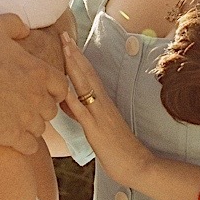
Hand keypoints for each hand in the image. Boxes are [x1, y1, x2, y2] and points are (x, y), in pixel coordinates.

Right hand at [0, 15, 68, 154]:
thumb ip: (15, 24)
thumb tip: (26, 29)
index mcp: (39, 71)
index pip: (61, 86)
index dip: (51, 89)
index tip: (38, 89)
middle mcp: (37, 96)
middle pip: (51, 109)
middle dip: (40, 108)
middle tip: (24, 106)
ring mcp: (26, 118)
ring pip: (40, 128)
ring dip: (30, 126)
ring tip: (15, 121)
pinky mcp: (12, 136)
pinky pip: (30, 146)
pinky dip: (23, 143)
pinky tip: (10, 136)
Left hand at [60, 33, 152, 188]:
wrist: (138, 166)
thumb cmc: (119, 150)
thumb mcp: (100, 128)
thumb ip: (85, 114)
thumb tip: (68, 104)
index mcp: (104, 103)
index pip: (89, 75)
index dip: (78, 58)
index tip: (68, 42)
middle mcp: (102, 104)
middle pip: (86, 73)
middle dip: (74, 53)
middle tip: (63, 34)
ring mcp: (100, 115)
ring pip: (85, 85)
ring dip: (74, 65)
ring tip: (65, 47)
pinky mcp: (96, 130)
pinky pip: (82, 112)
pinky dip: (71, 99)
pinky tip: (61, 88)